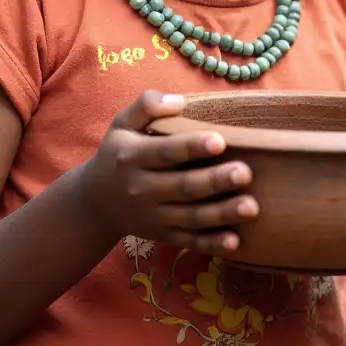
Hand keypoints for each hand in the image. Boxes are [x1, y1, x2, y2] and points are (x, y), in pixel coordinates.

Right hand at [74, 90, 257, 254]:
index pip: (165, 152)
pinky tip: (235, 242)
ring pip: (191, 217)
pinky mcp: (163, 236)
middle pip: (183, 187)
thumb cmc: (118, 154)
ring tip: (251, 207)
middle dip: (215, 181)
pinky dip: (211, 244)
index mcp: (133, 158)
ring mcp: (153, 216)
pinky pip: (188, 241)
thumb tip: (179, 101)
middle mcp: (142, 189)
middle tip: (245, 173)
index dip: (191, 147)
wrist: (95, 204)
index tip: (219, 140)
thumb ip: (146, 106)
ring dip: (222, 214)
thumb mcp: (121, 124)